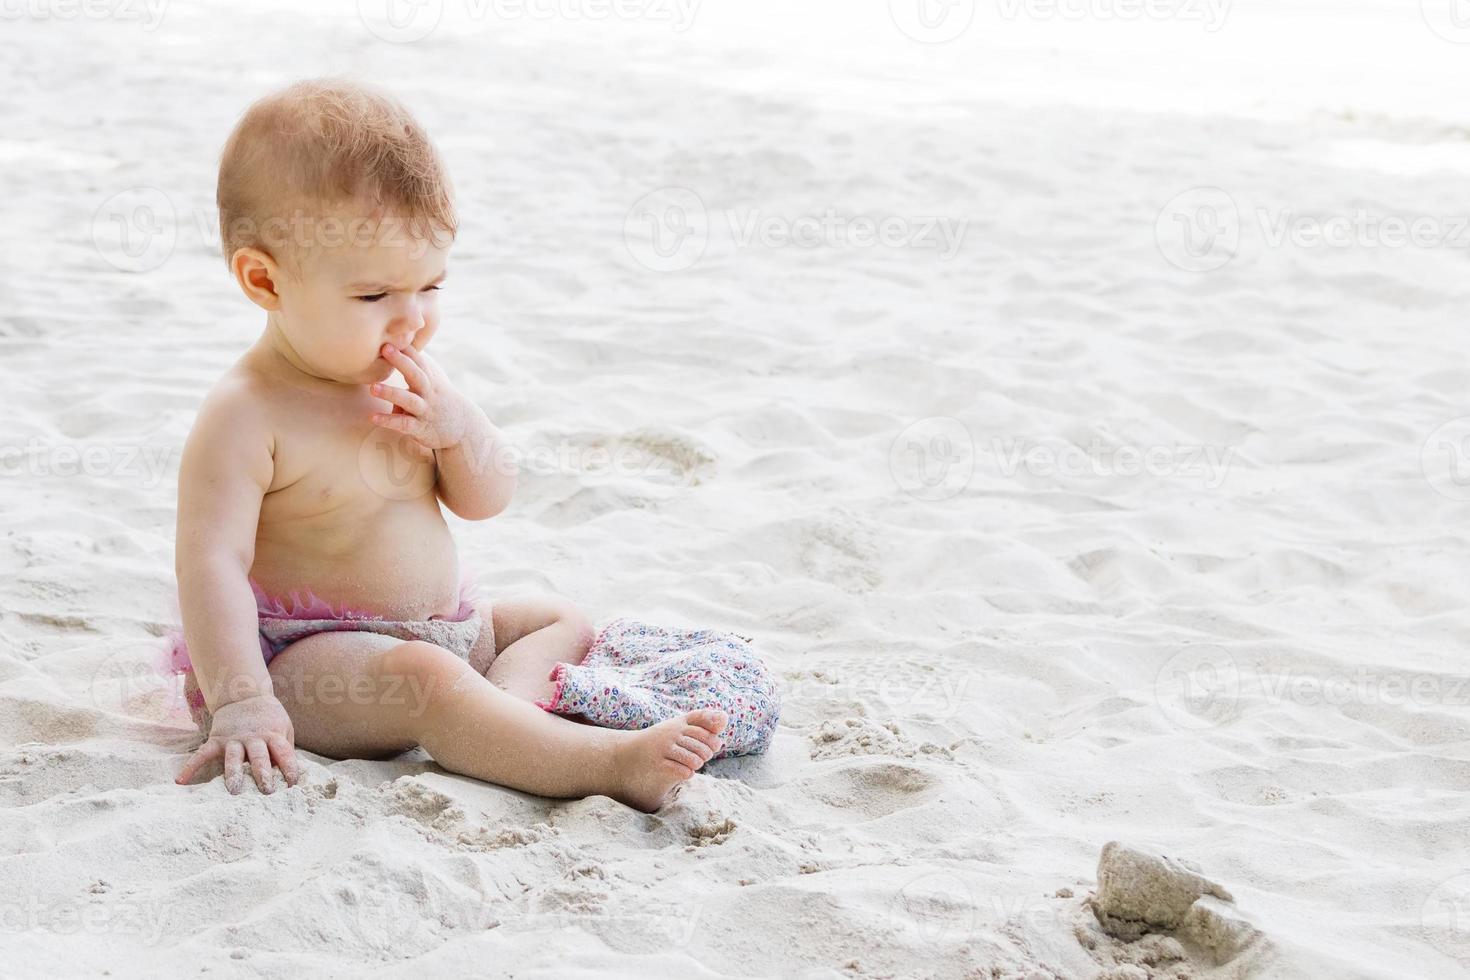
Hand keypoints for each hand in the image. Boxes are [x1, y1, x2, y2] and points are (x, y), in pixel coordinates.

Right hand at [175, 693, 302, 794]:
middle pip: (259, 757)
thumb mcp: (284, 727)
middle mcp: (254, 737)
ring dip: (233, 773)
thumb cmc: (268, 718)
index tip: (292, 784)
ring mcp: (233, 738)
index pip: (284, 752)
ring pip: (233, 757)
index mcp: (273, 734)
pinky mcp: (216, 739)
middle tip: (266, 791)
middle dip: (262, 774)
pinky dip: (191, 766)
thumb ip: (285, 749)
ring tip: (233, 790)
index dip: (289, 768)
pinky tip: (181, 780)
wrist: (245, 694)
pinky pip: (202, 754)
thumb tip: (288, 775)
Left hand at [369, 343, 476, 457]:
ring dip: (391, 393)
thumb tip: (394, 363)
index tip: (393, 334)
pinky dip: (389, 420)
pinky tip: (374, 417)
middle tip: (385, 349)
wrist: (464, 428)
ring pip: (408, 400)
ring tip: (373, 388)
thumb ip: (413, 372)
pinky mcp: (421, 428)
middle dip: (401, 361)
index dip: (407, 348)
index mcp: (430, 380)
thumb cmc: (440, 402)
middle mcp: (428, 393)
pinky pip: (404, 424)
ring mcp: (425, 410)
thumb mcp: (432, 383)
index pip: (419, 360)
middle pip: (416, 374)